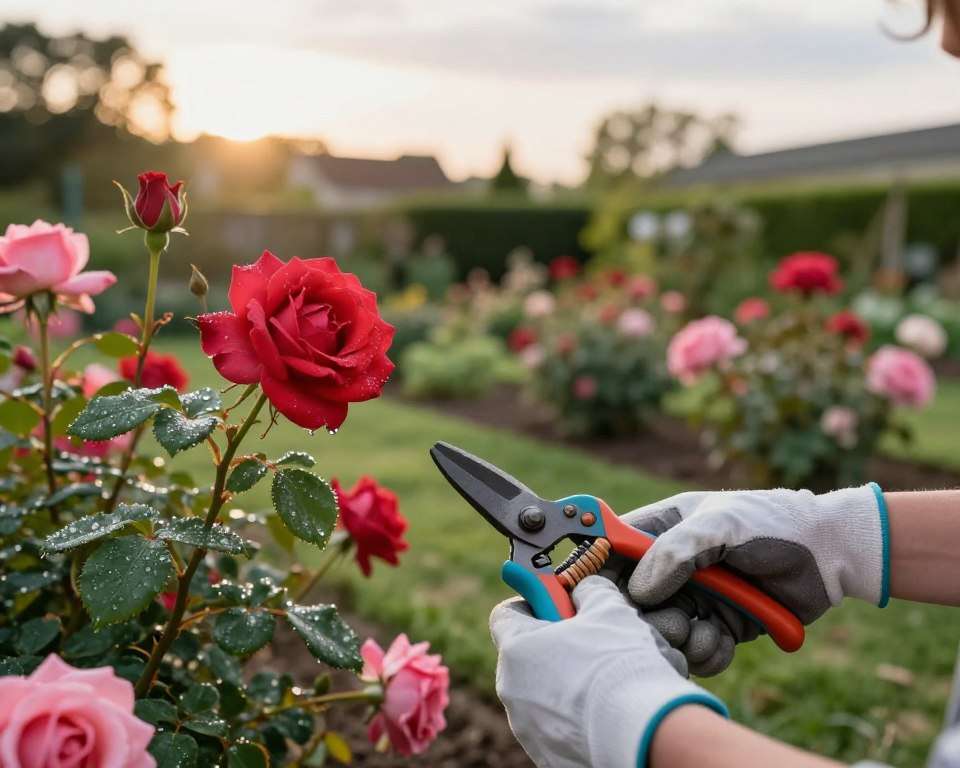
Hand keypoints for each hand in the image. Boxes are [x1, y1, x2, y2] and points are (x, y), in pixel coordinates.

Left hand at [490, 575, 726, 767]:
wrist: (644, 733)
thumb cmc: (620, 663)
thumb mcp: (609, 608)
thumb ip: (589, 591)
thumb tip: (584, 590)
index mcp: (517, 648)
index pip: (506, 614)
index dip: (532, 603)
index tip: (557, 603)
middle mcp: (512, 690)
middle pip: (527, 655)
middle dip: (557, 646)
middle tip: (594, 644)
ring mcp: (527, 727)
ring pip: (543, 692)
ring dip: (568, 682)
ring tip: (608, 682)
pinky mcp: (546, 755)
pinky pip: (556, 725)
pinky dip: (577, 717)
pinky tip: (610, 712)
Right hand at [621, 485, 888, 674]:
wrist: (832, 554)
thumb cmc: (773, 522)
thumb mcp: (722, 524)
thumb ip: (676, 551)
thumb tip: (638, 589)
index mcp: (662, 529)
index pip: (613, 550)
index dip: (597, 573)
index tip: (594, 599)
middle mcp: (672, 566)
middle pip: (631, 602)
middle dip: (646, 619)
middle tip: (671, 624)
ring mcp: (696, 597)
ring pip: (663, 631)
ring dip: (680, 639)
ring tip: (706, 631)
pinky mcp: (720, 625)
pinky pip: (696, 650)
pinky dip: (706, 653)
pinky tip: (724, 640)